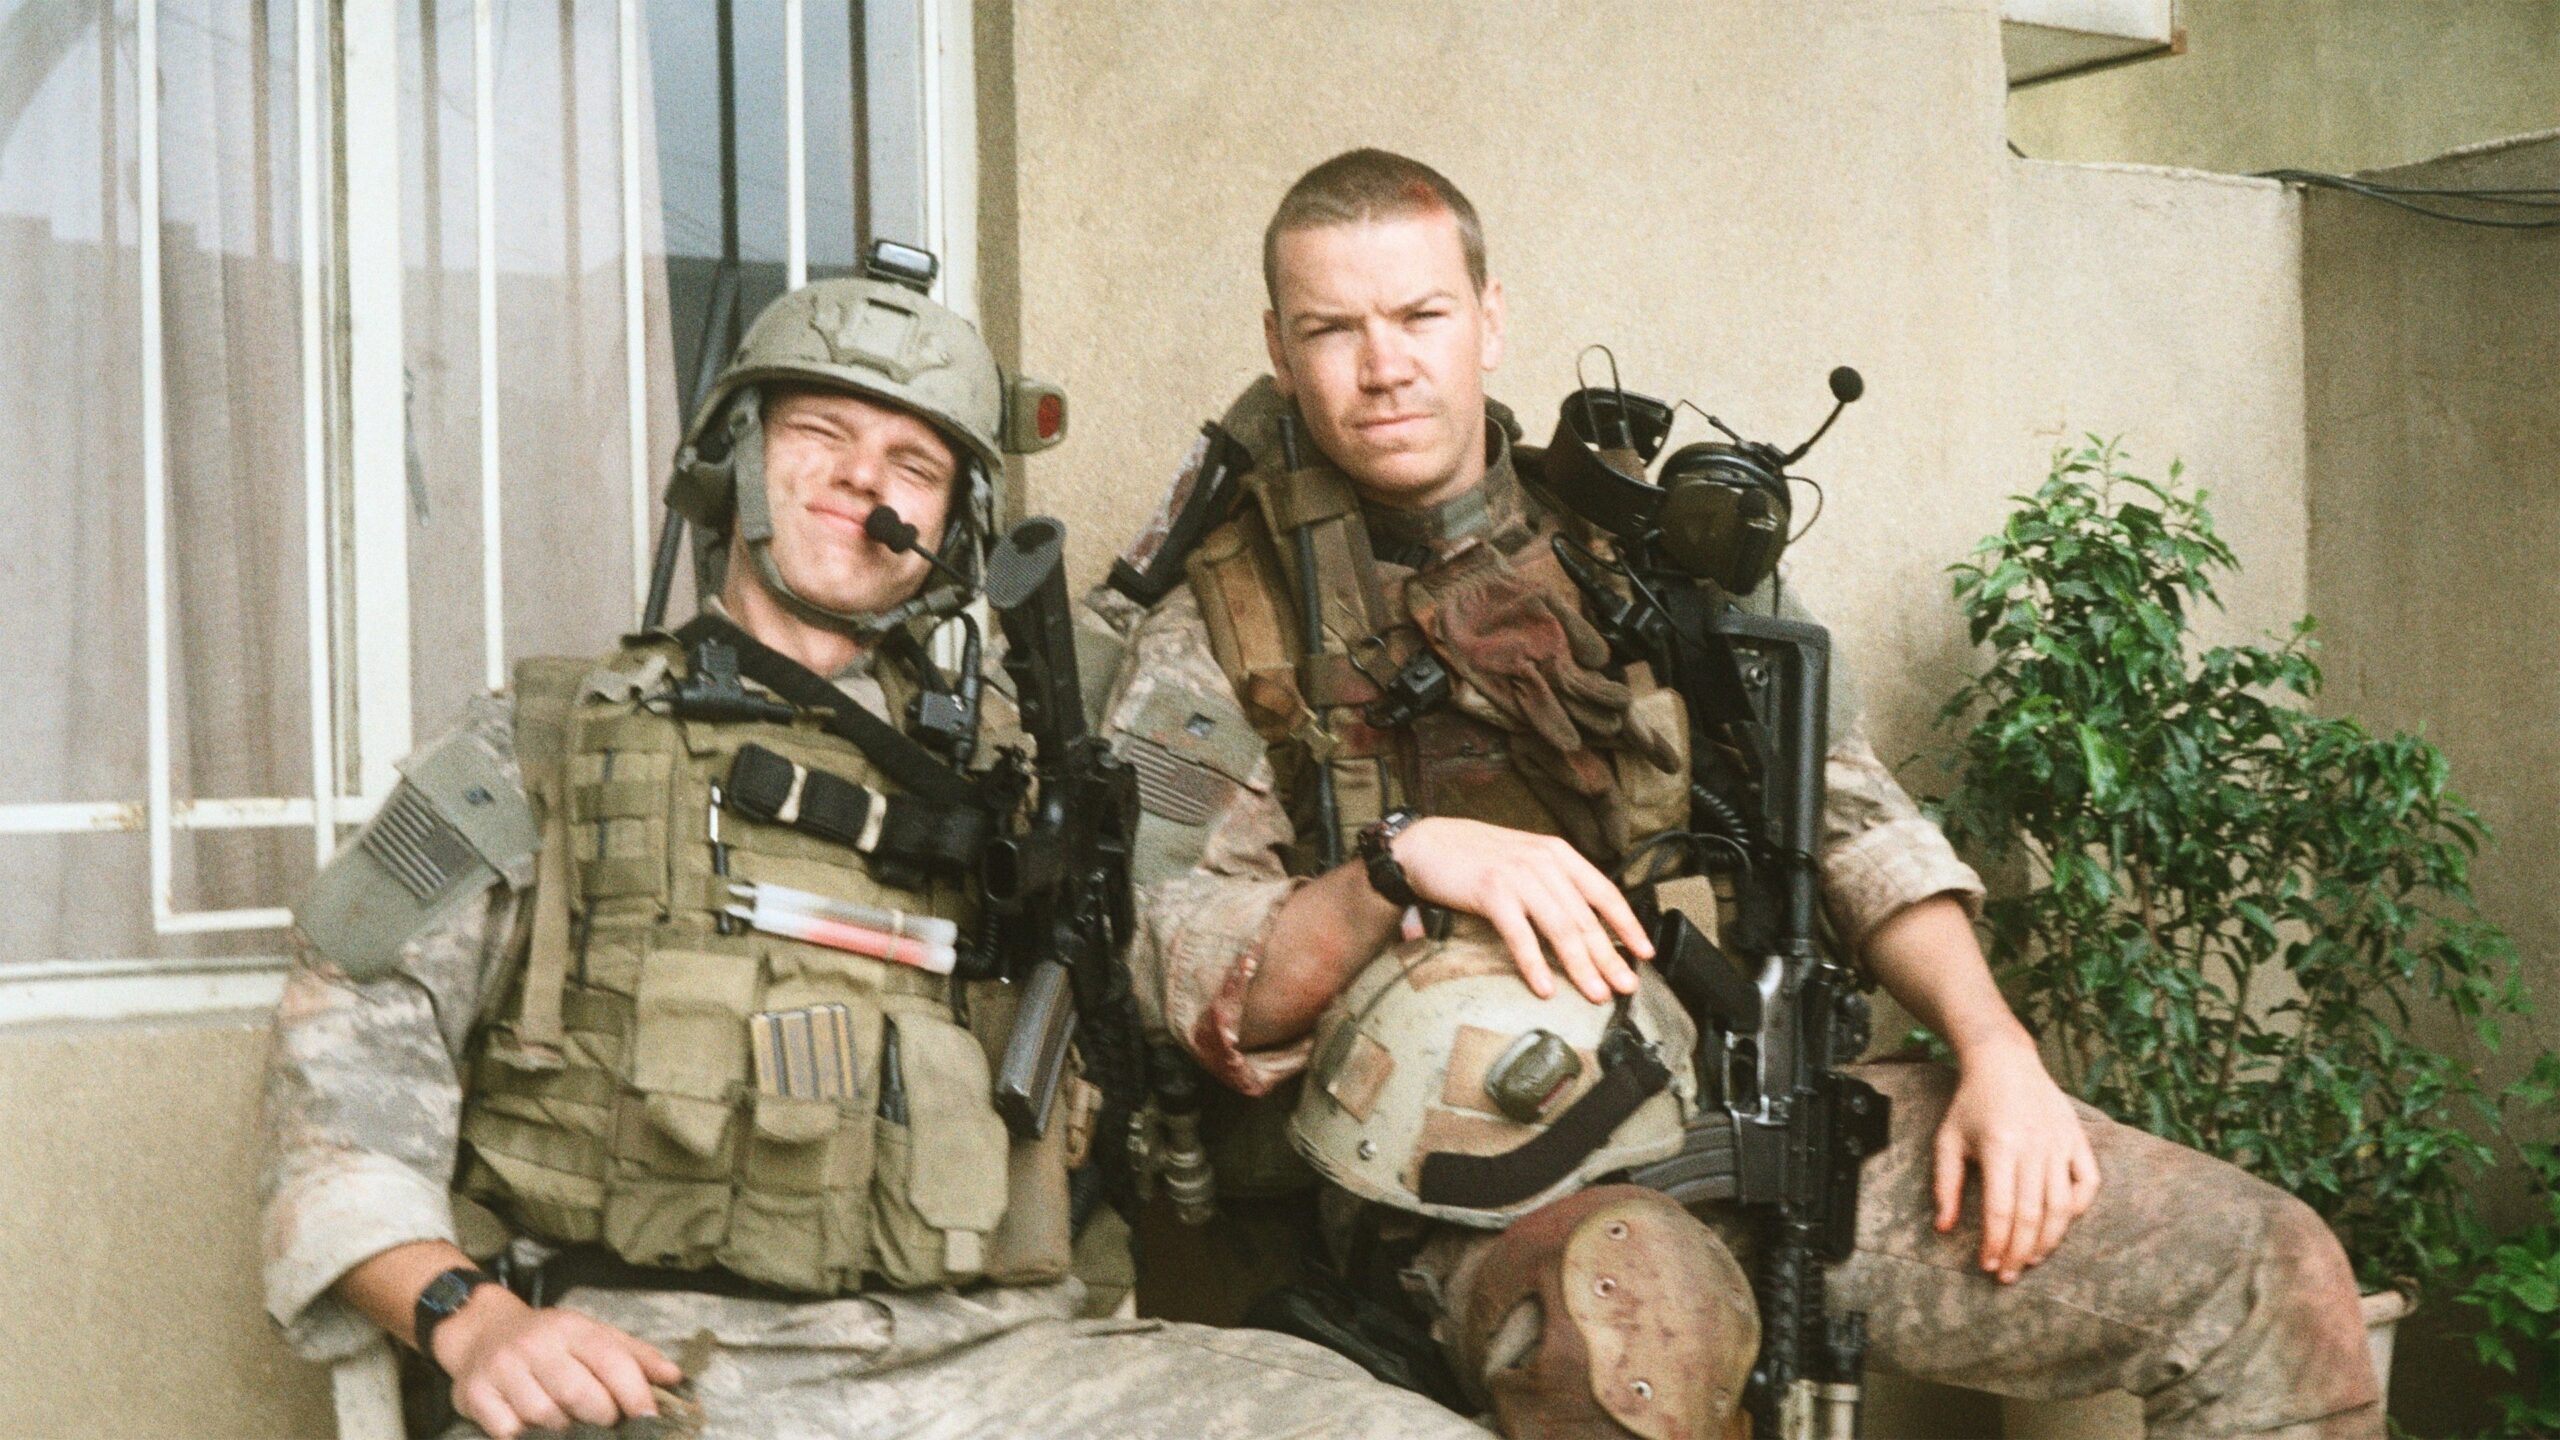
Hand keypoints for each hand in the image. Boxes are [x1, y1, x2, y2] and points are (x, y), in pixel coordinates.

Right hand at [433, 1287, 684, 1439]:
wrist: (482, 1332)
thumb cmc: (550, 1340)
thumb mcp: (593, 1335)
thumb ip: (635, 1356)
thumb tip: (674, 1378)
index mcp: (571, 1327)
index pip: (610, 1359)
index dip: (634, 1393)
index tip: (649, 1419)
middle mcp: (535, 1344)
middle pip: (578, 1392)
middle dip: (601, 1417)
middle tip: (608, 1427)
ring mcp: (502, 1369)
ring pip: (544, 1416)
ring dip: (566, 1432)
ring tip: (573, 1429)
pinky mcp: (476, 1394)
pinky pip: (509, 1431)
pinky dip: (528, 1438)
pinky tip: (537, 1434)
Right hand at [1393, 817, 1652, 1001]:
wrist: (1426, 844)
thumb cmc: (1475, 858)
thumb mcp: (1524, 858)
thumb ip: (1553, 882)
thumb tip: (1584, 923)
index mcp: (1556, 853)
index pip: (1604, 891)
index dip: (1627, 924)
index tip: (1645, 952)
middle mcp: (1543, 861)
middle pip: (1585, 918)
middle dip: (1610, 956)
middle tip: (1626, 986)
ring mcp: (1518, 876)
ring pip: (1561, 929)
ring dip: (1581, 966)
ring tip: (1595, 994)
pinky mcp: (1491, 893)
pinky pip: (1520, 935)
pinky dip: (1535, 964)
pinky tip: (1545, 987)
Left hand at [1931, 1037, 2101, 1282]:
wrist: (2005, 1062)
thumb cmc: (1971, 1104)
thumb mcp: (1947, 1140)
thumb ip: (1945, 1185)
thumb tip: (1943, 1228)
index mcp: (1999, 1147)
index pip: (2001, 1210)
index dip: (1996, 1244)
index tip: (1987, 1266)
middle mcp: (2034, 1147)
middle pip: (2033, 1215)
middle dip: (2021, 1253)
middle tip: (2009, 1275)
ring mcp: (2060, 1143)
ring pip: (2063, 1206)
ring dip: (2049, 1240)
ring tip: (2032, 1260)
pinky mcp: (2078, 1139)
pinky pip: (2088, 1183)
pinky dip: (2079, 1208)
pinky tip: (2060, 1225)